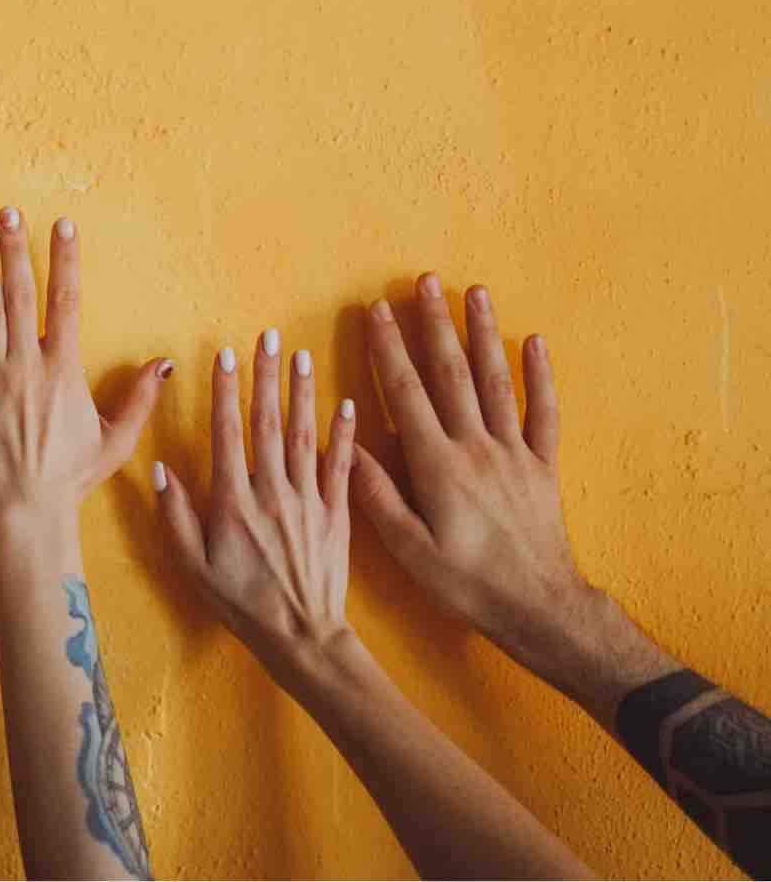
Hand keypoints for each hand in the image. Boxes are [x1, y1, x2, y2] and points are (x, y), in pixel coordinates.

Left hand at [0, 209, 169, 539]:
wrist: (27, 510)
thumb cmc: (70, 479)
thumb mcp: (116, 440)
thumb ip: (140, 399)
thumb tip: (163, 363)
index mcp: (64, 371)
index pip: (65, 302)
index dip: (64, 260)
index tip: (62, 225)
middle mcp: (27, 366)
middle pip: (20, 295)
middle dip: (14, 250)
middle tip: (7, 213)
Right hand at [155, 332, 358, 677]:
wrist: (302, 637)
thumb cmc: (241, 605)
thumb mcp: (193, 566)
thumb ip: (175, 516)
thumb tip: (159, 468)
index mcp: (234, 503)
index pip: (228, 434)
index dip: (225, 392)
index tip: (224, 355)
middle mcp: (272, 493)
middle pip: (268, 424)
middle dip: (265, 377)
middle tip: (267, 337)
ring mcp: (308, 501)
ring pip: (304, 436)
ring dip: (303, 392)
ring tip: (301, 355)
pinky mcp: (337, 515)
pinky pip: (341, 467)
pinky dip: (344, 434)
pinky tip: (346, 404)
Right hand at [349, 275, 587, 658]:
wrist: (538, 606)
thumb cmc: (466, 583)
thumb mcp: (407, 548)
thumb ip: (374, 493)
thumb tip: (344, 443)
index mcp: (437, 465)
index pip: (406, 393)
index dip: (388, 348)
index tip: (376, 310)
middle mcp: (476, 447)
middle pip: (452, 373)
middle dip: (434, 324)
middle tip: (424, 281)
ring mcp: (513, 452)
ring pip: (496, 381)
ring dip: (483, 333)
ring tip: (474, 292)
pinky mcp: (542, 466)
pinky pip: (543, 413)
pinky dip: (540, 376)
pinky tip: (535, 343)